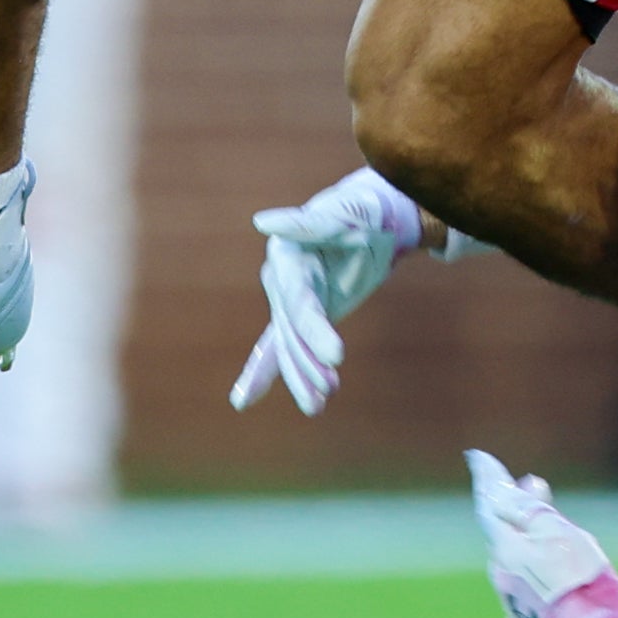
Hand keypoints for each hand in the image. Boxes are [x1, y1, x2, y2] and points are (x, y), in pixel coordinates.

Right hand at [225, 165, 435, 414]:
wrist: (373, 221)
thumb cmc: (362, 212)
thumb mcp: (347, 215)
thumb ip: (308, 223)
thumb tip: (263, 222)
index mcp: (288, 254)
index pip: (300, 301)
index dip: (315, 330)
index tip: (338, 356)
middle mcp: (280, 279)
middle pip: (293, 329)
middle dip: (308, 361)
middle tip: (330, 388)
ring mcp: (288, 300)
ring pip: (289, 345)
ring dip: (301, 376)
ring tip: (318, 405)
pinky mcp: (299, 317)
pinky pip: (278, 347)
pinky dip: (264, 373)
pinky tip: (243, 401)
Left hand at [468, 449, 617, 617]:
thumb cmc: (579, 582)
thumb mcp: (559, 534)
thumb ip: (535, 511)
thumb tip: (519, 486)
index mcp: (507, 550)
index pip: (491, 504)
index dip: (487, 479)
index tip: (476, 457)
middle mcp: (503, 575)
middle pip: (501, 532)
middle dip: (509, 507)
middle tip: (520, 485)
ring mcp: (514, 601)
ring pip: (514, 559)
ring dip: (523, 537)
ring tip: (539, 524)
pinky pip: (525, 582)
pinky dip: (532, 564)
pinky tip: (548, 568)